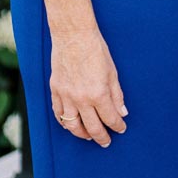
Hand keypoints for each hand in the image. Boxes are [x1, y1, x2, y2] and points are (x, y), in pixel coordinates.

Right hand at [49, 27, 127, 146]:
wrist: (73, 35)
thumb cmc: (95, 49)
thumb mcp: (112, 72)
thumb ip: (117, 95)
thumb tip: (122, 112)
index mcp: (98, 93)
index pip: (110, 118)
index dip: (117, 126)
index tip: (121, 129)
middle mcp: (81, 99)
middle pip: (92, 127)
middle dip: (101, 137)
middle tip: (106, 142)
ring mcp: (66, 96)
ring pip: (72, 125)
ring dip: (82, 134)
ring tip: (89, 136)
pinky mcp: (55, 90)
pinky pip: (58, 113)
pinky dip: (65, 122)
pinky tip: (71, 124)